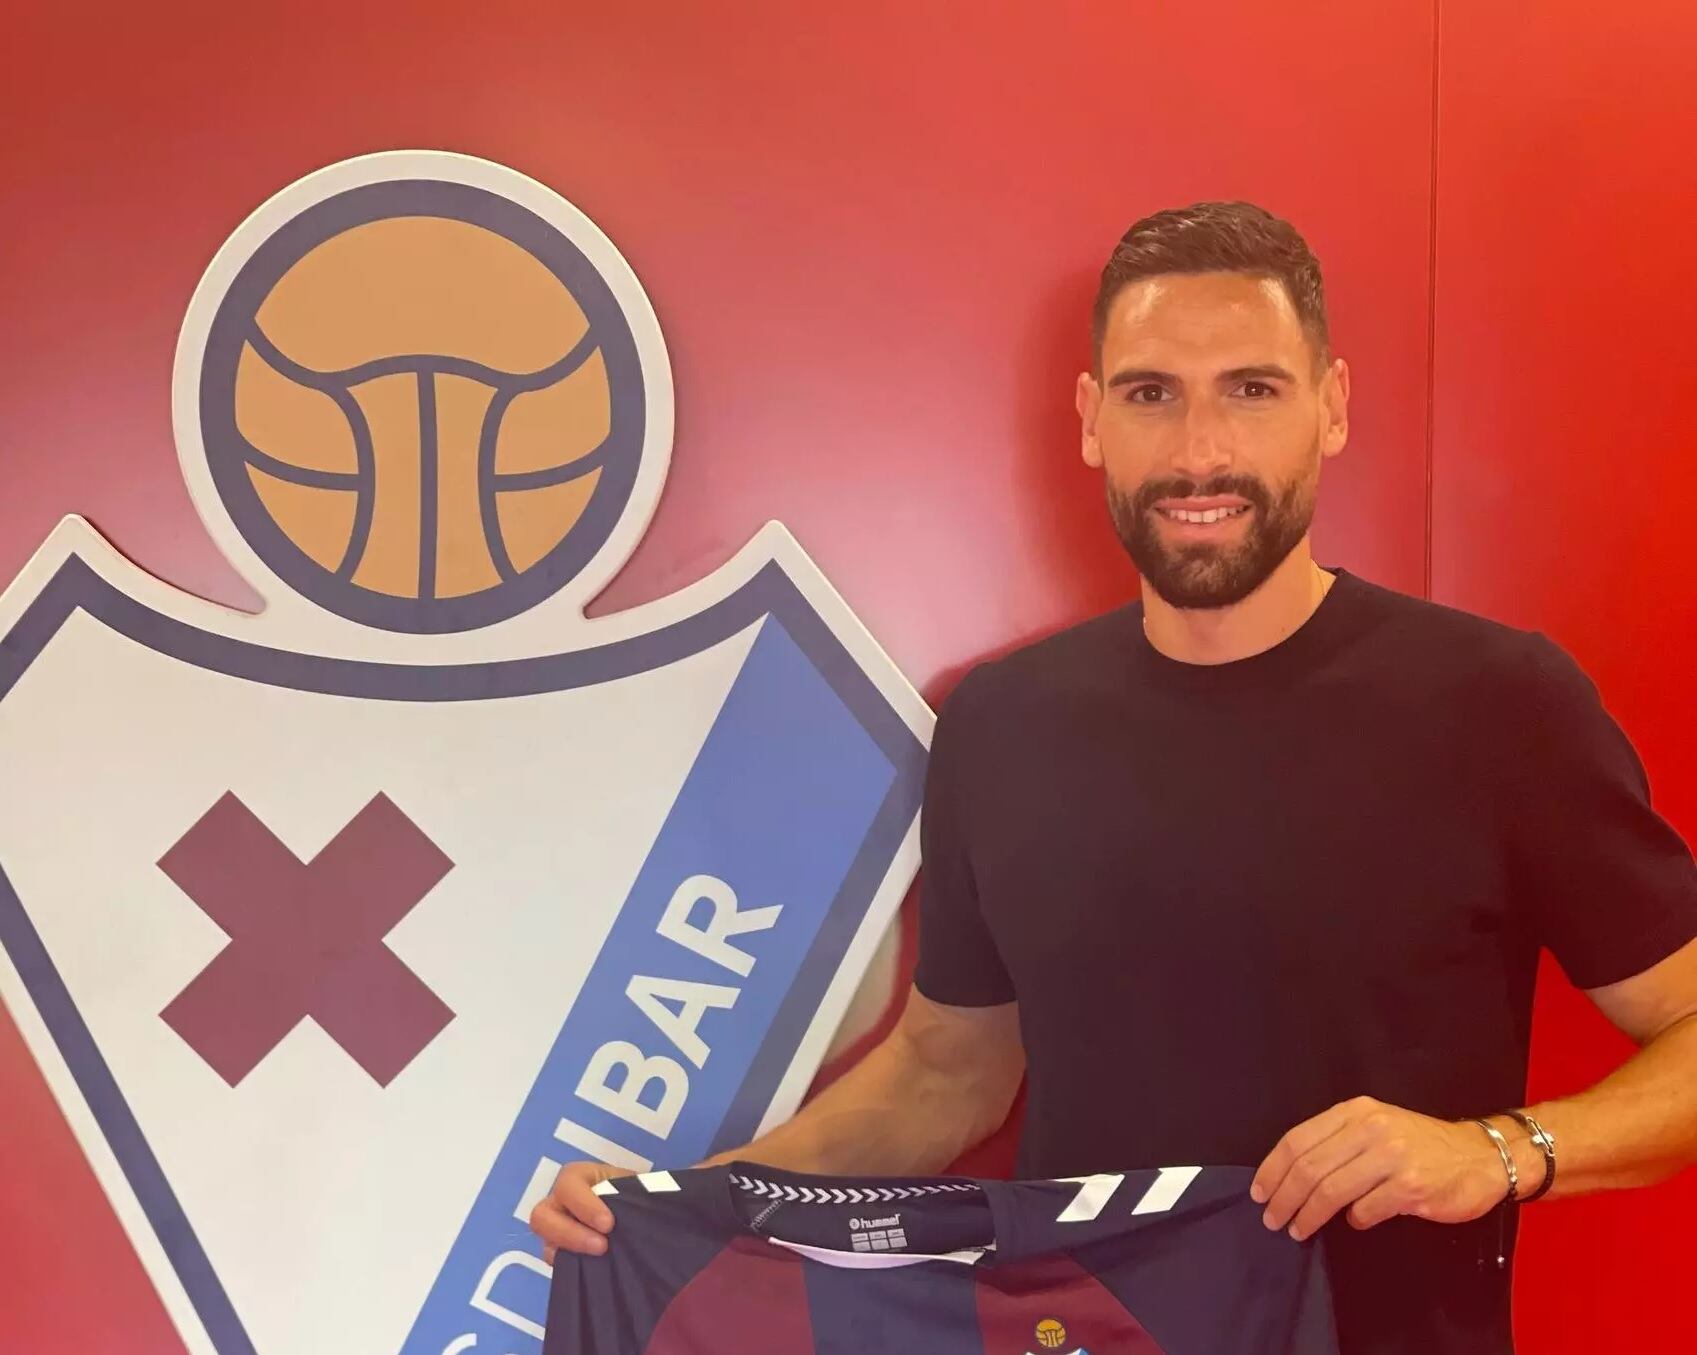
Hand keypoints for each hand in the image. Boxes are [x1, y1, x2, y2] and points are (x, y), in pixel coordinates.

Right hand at [529, 1161, 634, 1263]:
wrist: (636, 1212)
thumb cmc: (632, 1193)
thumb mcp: (632, 1186)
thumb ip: (630, 1195)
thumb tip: (636, 1214)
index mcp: (577, 1177)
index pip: (568, 1186)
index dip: (584, 1205)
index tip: (608, 1224)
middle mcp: (558, 1202)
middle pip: (541, 1217)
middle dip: (570, 1234)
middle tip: (601, 1247)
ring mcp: (556, 1229)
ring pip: (546, 1243)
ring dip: (570, 1253)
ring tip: (599, 1260)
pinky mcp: (560, 1251)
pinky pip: (556, 1262)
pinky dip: (572, 1267)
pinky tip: (594, 1268)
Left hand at [1250, 1097, 1510, 1241]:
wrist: (1481, 1156)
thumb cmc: (1421, 1144)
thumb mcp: (1376, 1126)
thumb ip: (1339, 1142)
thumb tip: (1293, 1175)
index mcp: (1354, 1112)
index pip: (1298, 1139)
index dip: (1272, 1169)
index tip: (1260, 1192)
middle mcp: (1370, 1129)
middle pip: (1309, 1167)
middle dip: (1284, 1197)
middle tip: (1272, 1219)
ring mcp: (1391, 1157)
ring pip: (1331, 1190)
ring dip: (1308, 1215)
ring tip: (1297, 1229)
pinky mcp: (1410, 1187)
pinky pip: (1366, 1210)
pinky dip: (1354, 1220)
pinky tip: (1354, 1223)